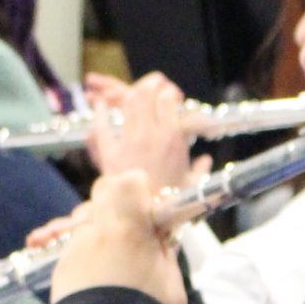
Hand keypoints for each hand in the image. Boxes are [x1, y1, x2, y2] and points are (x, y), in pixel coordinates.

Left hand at [39, 171, 187, 303]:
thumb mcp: (171, 280)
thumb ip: (164, 251)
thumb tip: (160, 238)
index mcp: (129, 226)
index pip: (130, 180)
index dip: (142, 191)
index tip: (151, 213)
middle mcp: (96, 230)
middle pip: (102, 194)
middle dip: (118, 207)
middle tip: (134, 233)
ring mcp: (74, 248)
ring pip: (86, 222)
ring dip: (102, 233)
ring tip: (117, 263)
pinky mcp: (60, 268)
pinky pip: (74, 249)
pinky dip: (88, 256)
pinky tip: (100, 279)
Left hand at [86, 71, 205, 193]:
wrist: (145, 220)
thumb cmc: (172, 205)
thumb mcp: (192, 186)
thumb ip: (200, 170)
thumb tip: (205, 161)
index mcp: (173, 139)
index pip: (169, 100)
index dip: (170, 93)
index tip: (172, 95)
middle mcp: (150, 134)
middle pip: (147, 94)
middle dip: (151, 84)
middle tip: (154, 83)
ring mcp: (128, 141)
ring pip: (127, 103)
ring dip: (130, 93)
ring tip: (133, 91)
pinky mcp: (110, 153)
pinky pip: (102, 126)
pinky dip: (99, 113)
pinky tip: (99, 104)